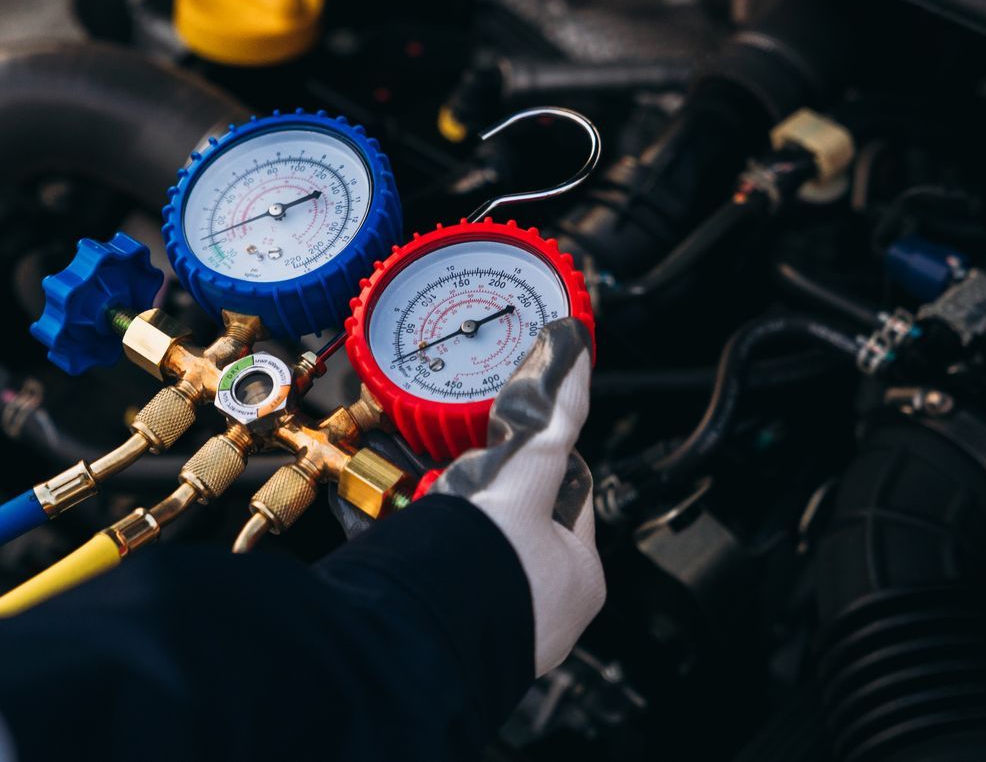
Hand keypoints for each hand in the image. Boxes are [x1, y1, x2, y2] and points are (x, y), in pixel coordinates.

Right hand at [427, 317, 603, 674]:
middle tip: (457, 463)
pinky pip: (439, 573)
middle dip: (487, 490)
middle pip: (518, 522)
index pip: (570, 495)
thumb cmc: (489, 567)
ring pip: (475, 548)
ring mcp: (497, 625)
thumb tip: (573, 351)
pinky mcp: (448, 632)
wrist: (423, 635)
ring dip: (451, 517)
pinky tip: (403, 528)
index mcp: (582, 575)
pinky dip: (422, 548)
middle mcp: (546, 609)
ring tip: (425, 488)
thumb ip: (552, 411)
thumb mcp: (530, 468)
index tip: (514, 438)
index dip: (541, 458)